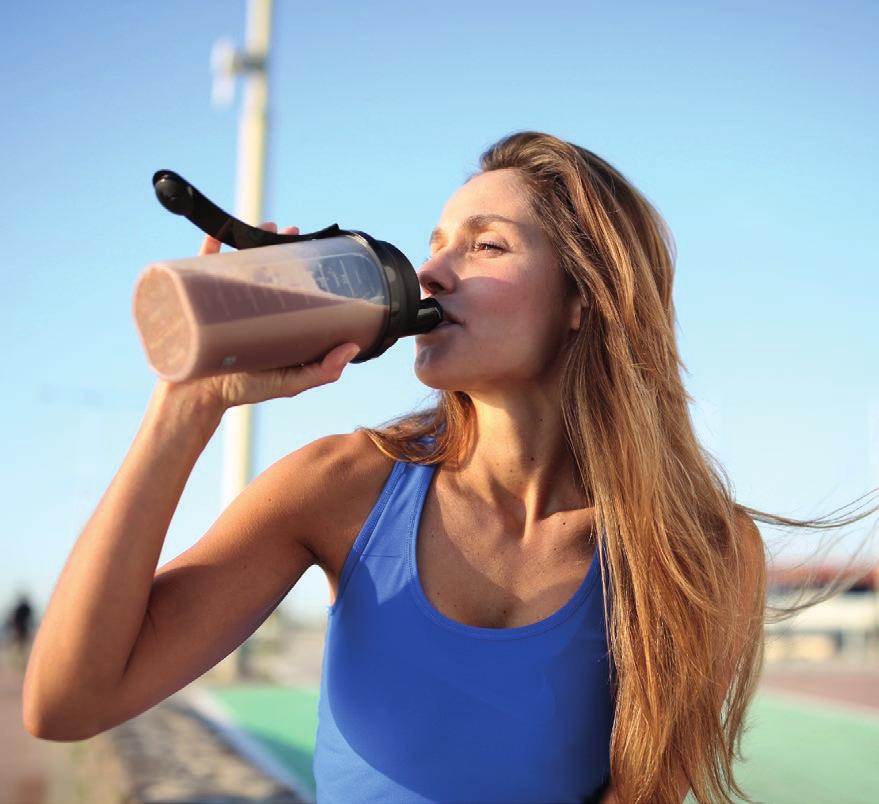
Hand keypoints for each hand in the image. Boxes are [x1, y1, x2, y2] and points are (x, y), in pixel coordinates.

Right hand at [161, 223, 360, 411]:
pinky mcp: (197, 302)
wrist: (197, 397)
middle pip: (267, 267)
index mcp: (273, 320)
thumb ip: (322, 371)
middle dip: (280, 244)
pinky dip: (210, 248)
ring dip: (251, 238)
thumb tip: (353, 348)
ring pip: (240, 262)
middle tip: (292, 230)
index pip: (291, 286)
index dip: (304, 266)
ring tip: (267, 226)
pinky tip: (220, 233)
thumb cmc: (246, 390)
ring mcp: (223, 302)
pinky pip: (201, 269)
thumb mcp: (291, 383)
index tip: (317, 249)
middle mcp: (250, 308)